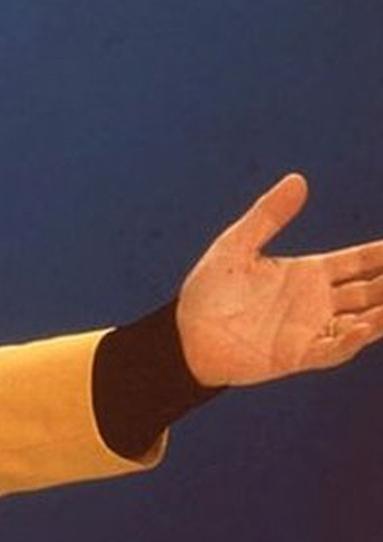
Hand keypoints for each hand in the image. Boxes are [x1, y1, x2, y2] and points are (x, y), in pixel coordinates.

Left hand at [177, 173, 382, 386]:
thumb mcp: (235, 246)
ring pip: (363, 320)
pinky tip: (365, 326)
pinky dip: (351, 340)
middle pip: (371, 290)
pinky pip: (333, 349)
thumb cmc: (207, 292)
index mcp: (308, 273)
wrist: (184, 335)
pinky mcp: (298, 355)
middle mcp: (317, 302)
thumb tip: (298, 179)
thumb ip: (268, 216)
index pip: (359, 261)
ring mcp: (311, 329)